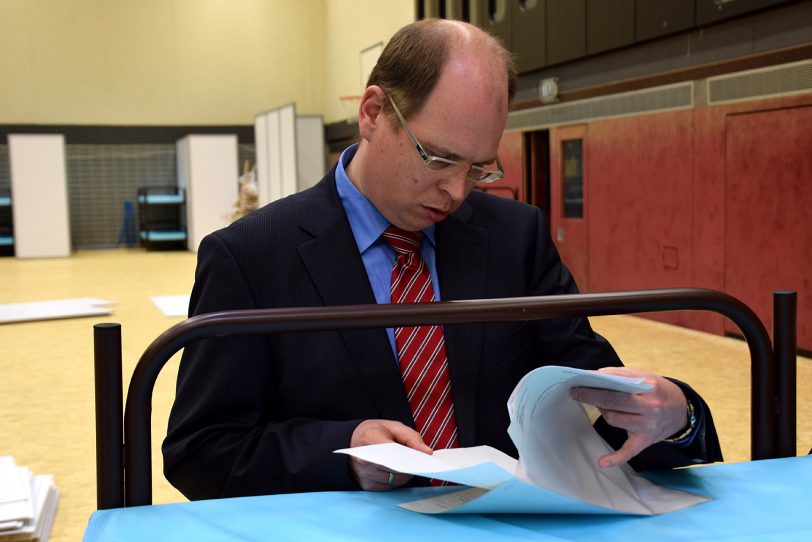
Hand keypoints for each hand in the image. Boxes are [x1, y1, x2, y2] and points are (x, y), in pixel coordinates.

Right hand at [348, 419, 431, 490]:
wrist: (351, 442)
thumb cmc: (374, 433)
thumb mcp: (393, 426)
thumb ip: (411, 437)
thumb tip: (427, 452)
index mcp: (369, 439)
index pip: (394, 452)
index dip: (410, 457)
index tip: (422, 458)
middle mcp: (363, 460)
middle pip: (396, 470)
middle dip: (410, 466)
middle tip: (417, 460)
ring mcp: (364, 475)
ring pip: (395, 481)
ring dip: (405, 475)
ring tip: (405, 463)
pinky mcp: (366, 486)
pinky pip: (389, 487)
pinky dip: (396, 480)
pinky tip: (395, 471)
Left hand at [569, 367, 687, 468]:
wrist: (682, 410)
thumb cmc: (657, 391)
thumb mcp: (645, 376)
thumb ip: (620, 375)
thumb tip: (594, 375)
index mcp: (650, 387)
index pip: (617, 385)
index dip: (596, 384)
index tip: (579, 382)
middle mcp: (651, 407)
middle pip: (614, 402)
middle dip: (591, 396)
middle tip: (575, 392)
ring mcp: (648, 426)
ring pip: (614, 420)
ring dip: (603, 412)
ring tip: (599, 405)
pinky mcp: (645, 440)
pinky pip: (628, 451)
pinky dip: (615, 458)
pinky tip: (602, 462)